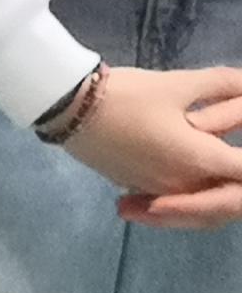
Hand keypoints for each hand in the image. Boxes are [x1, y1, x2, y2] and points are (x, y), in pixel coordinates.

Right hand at [65, 66, 241, 227]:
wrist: (68, 108)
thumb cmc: (126, 96)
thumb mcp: (177, 84)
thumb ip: (221, 84)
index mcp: (199, 161)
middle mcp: (183, 185)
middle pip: (229, 201)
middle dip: (237, 186)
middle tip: (235, 161)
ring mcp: (158, 191)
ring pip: (202, 208)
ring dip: (216, 195)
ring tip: (218, 174)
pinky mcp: (136, 187)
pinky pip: (175, 204)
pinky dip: (190, 198)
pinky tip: (188, 179)